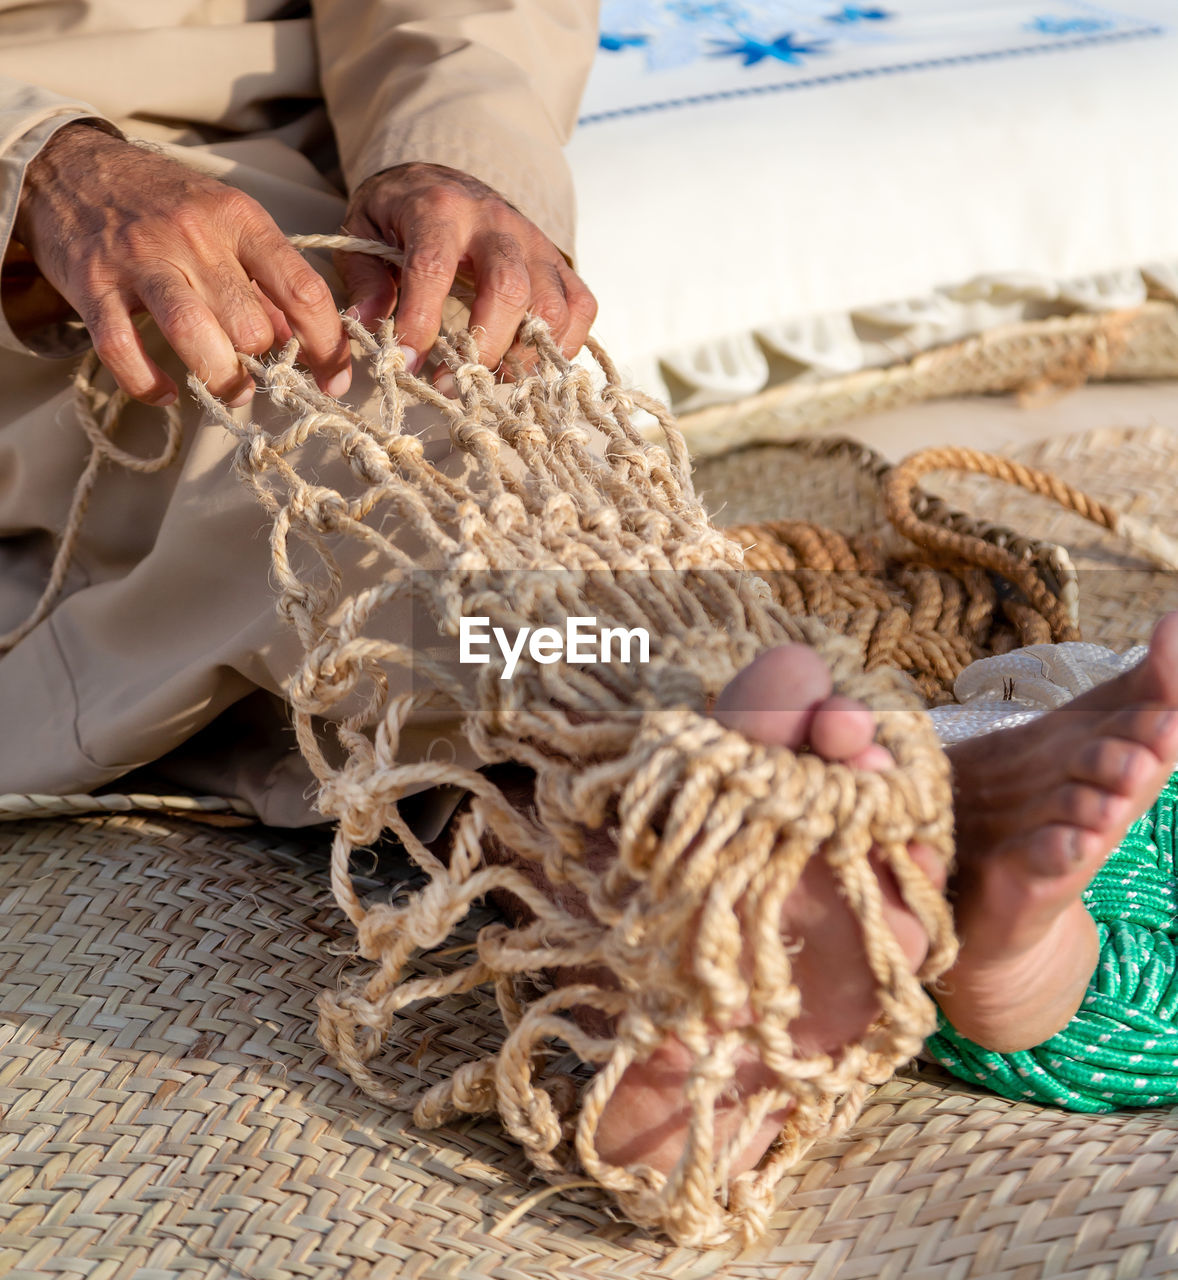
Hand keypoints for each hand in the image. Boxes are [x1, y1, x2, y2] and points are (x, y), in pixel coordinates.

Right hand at [14, 124, 349, 405]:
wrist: (70, 165)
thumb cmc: (163, 202)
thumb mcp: (226, 223)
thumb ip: (265, 281)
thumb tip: (301, 341)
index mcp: (238, 218)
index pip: (302, 289)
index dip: (327, 345)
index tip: (334, 379)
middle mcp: (192, 236)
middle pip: (249, 323)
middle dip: (264, 364)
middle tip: (262, 375)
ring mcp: (139, 260)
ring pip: (192, 333)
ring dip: (220, 378)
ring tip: (231, 391)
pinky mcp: (92, 284)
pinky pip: (122, 349)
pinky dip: (147, 384)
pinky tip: (166, 395)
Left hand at [336, 162, 596, 373]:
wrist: (444, 180)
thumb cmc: (400, 215)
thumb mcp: (363, 232)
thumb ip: (365, 279)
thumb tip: (365, 329)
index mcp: (439, 209)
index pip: (434, 267)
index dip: (421, 322)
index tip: (405, 364)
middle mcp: (496, 223)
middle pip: (510, 288)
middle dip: (484, 347)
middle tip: (453, 383)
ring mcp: (535, 243)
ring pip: (552, 306)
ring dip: (524, 356)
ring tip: (487, 378)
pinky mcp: (558, 263)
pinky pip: (581, 307)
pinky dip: (562, 346)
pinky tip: (525, 364)